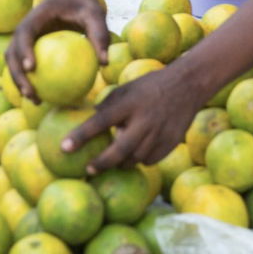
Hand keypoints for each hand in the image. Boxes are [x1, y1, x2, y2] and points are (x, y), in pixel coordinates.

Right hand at [6, 0, 110, 101]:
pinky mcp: (28, 48)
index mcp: (35, 17)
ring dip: (19, 83)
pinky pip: (24, 66)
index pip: (24, 34)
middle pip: (11, 54)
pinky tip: (45, 97)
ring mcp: (23, 40)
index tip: (31, 68)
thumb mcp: (95, 14)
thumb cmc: (83, 4)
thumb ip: (99, 34)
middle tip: (32, 93)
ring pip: (13, 64)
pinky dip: (30, 81)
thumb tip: (105, 63)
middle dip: (17, 75)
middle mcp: (24, 29)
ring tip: (36, 101)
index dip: (23, 50)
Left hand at [60, 65, 198, 172]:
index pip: (100, 122)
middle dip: (102, 163)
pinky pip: (150, 159)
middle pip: (119, 151)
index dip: (80, 136)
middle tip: (89, 169)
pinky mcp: (171, 141)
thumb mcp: (127, 88)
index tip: (64, 148)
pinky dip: (140, 159)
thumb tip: (86, 122)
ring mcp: (160, 132)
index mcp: (130, 103)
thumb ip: (107, 105)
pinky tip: (137, 152)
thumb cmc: (150, 86)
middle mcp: (145, 119)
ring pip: (135, 159)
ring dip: (122, 162)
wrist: (189, 84)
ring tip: (114, 160)